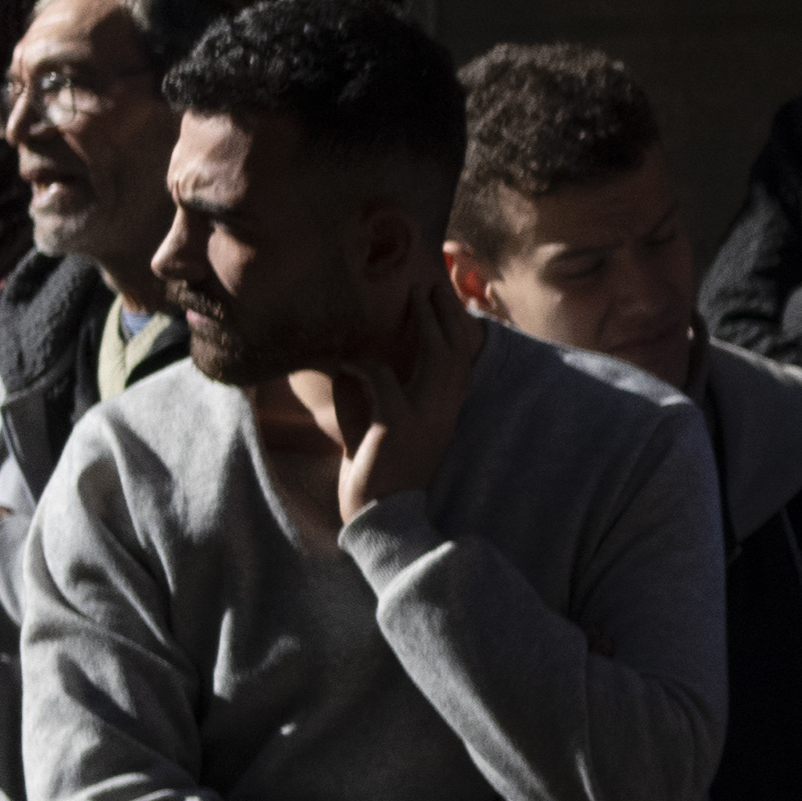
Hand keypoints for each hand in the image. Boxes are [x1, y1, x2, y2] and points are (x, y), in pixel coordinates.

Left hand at [328, 310, 481, 528]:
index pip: (459, 363)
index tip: (444, 299)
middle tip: (432, 283)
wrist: (377, 517)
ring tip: (412, 295)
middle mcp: (444, 413)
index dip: (454, 328)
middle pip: (457, 350)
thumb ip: (366, 398)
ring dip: (424, 321)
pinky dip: (358, 363)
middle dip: (447, 313)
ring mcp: (424, 417)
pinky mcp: (395, 424)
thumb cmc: (374, 473)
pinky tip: (342, 362)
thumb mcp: (373, 428)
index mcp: (444, 414)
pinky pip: (379, 377)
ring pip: (436, 355)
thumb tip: (348, 366)